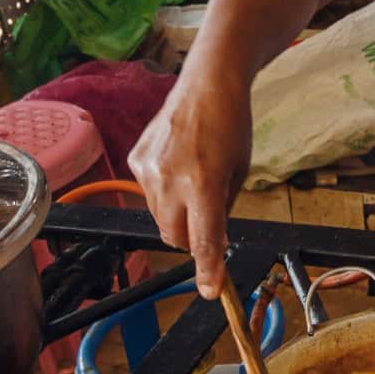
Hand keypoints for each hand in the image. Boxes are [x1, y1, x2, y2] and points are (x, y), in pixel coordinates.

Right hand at [128, 67, 251, 299]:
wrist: (207, 83)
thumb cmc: (231, 125)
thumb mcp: (238, 171)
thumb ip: (223, 209)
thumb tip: (210, 238)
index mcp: (205, 183)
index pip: (203, 238)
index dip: (207, 268)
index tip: (210, 290)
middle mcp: (171, 179)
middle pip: (175, 237)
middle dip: (191, 239)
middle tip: (206, 217)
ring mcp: (148, 170)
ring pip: (160, 218)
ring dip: (177, 215)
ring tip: (193, 180)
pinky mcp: (136, 160)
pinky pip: (148, 194)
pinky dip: (163, 192)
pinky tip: (177, 165)